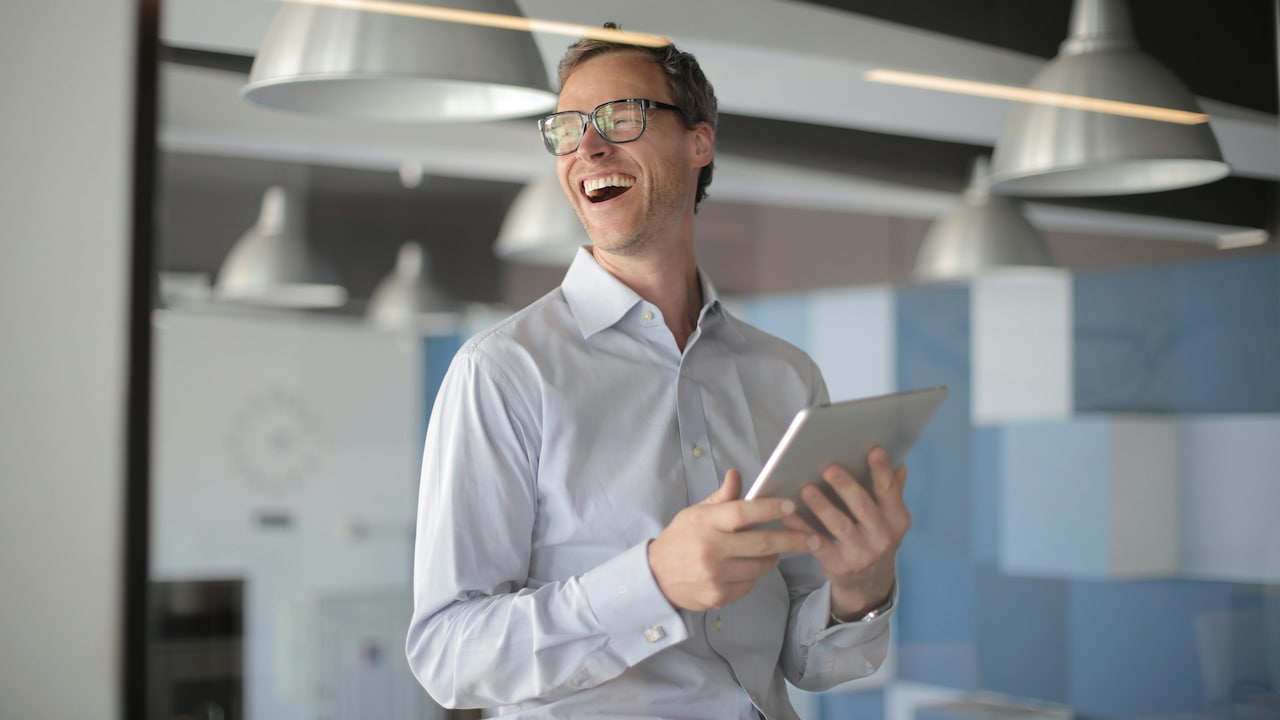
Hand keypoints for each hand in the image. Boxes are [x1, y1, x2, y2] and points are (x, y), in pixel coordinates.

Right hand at [649, 469, 811, 610]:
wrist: (656, 577)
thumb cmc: (681, 539)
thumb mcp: (695, 513)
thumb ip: (721, 498)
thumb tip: (737, 474)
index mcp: (706, 522)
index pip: (744, 512)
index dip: (770, 509)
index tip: (792, 507)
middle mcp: (711, 549)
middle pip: (762, 543)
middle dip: (794, 540)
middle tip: (815, 538)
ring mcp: (715, 575)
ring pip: (760, 566)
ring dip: (773, 558)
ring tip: (773, 551)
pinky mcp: (719, 596)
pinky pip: (750, 584)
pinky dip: (754, 575)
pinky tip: (746, 568)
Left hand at [784, 447, 909, 618]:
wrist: (868, 583)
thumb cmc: (874, 537)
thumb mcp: (889, 518)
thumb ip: (892, 490)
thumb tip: (898, 461)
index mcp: (896, 518)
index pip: (889, 490)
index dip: (882, 470)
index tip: (873, 449)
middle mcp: (882, 536)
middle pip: (863, 507)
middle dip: (846, 486)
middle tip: (829, 468)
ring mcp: (861, 553)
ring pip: (840, 526)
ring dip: (822, 507)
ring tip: (806, 489)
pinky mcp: (840, 565)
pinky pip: (818, 545)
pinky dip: (803, 530)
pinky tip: (789, 516)